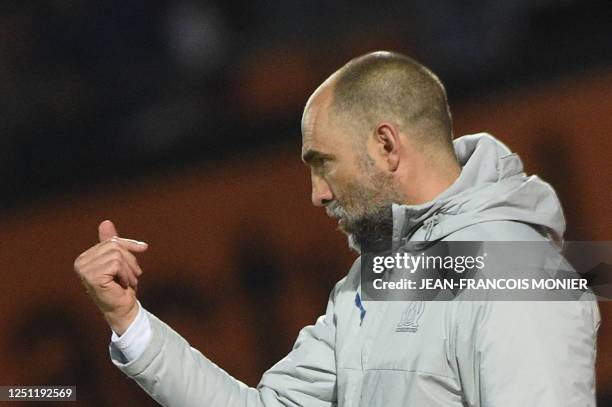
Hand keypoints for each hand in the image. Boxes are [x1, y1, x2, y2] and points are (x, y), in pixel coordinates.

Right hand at [74, 220, 148, 334]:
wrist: (123, 308)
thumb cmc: (122, 286)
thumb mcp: (120, 261)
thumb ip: (112, 243)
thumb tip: (105, 222)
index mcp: (85, 257)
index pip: (111, 241)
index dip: (129, 244)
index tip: (144, 248)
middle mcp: (80, 262)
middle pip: (115, 246)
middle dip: (130, 259)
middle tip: (134, 274)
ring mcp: (84, 270)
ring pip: (117, 254)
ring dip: (129, 269)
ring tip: (129, 281)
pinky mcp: (93, 276)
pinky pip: (117, 264)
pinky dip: (126, 274)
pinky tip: (123, 284)